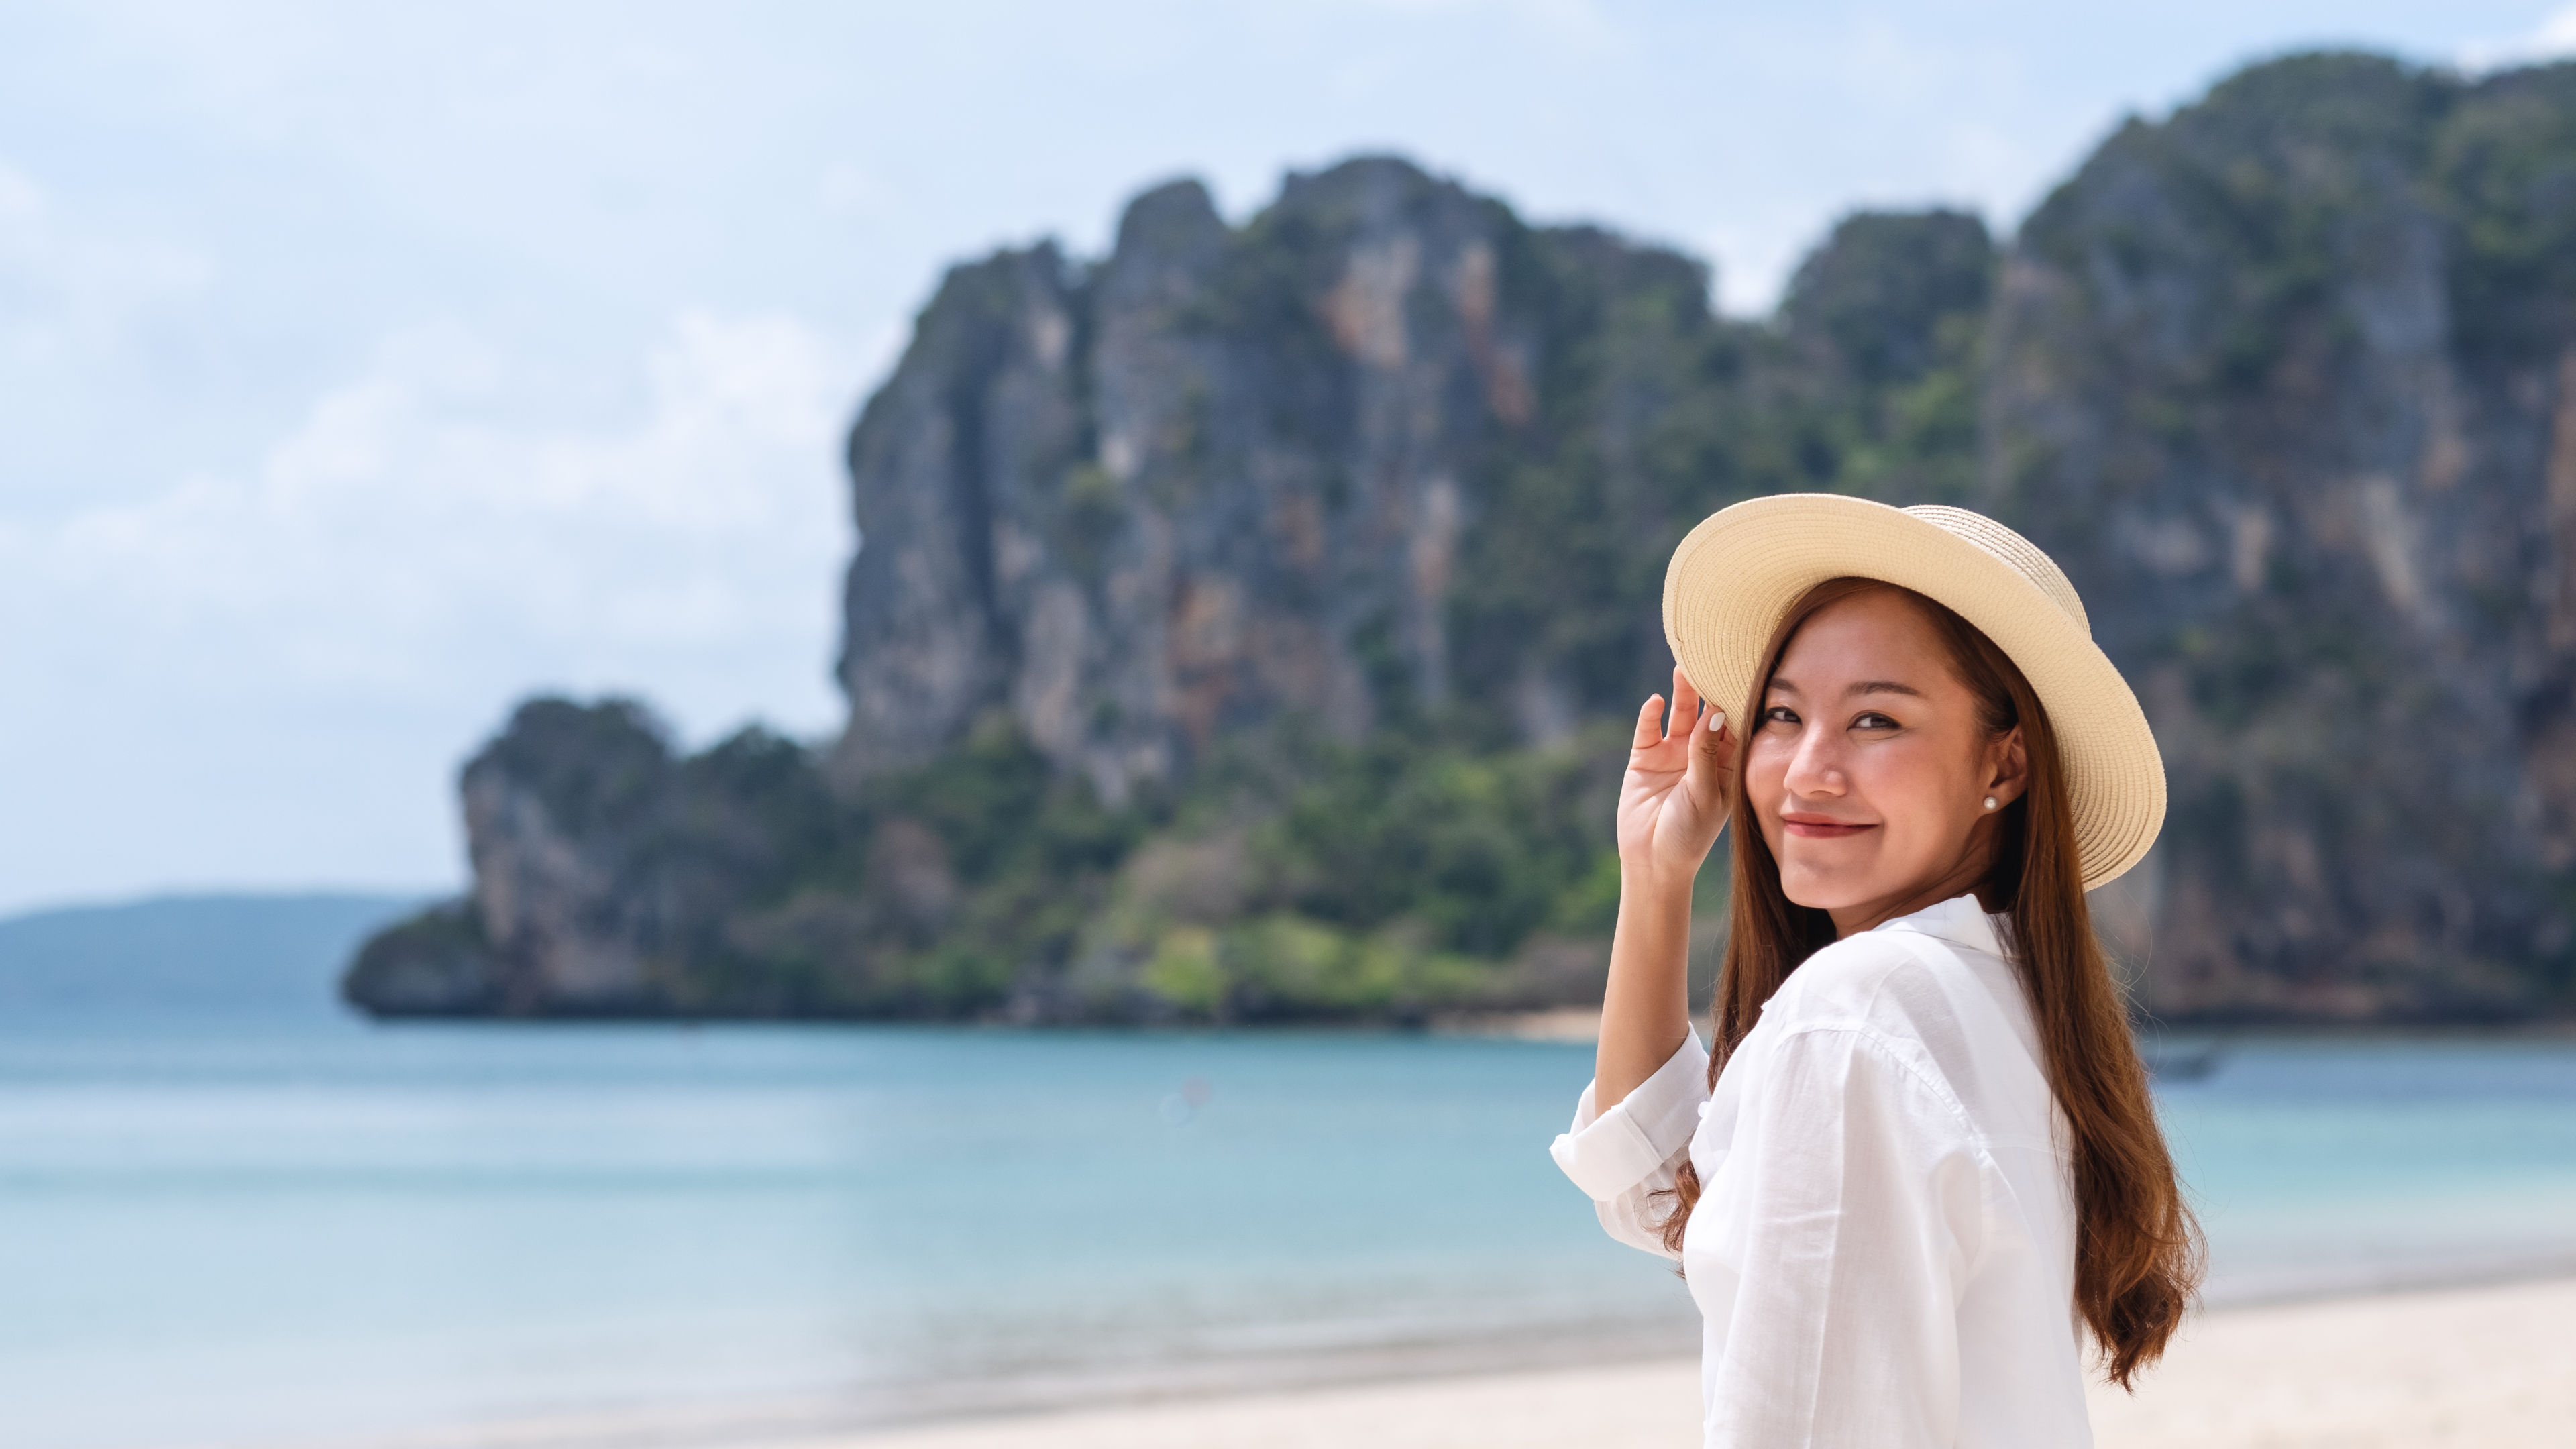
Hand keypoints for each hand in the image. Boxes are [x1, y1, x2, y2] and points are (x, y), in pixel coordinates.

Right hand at [1615, 664, 1735, 888]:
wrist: (1653, 861)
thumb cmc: (1690, 835)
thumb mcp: (1704, 793)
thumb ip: (1706, 753)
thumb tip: (1714, 713)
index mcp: (1726, 766)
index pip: (1735, 727)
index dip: (1737, 703)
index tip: (1742, 674)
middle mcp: (1700, 756)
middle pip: (1707, 715)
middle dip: (1710, 691)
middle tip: (1712, 661)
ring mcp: (1672, 756)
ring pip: (1680, 717)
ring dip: (1682, 695)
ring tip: (1683, 670)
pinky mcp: (1644, 759)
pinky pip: (1648, 730)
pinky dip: (1651, 714)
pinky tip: (1656, 701)